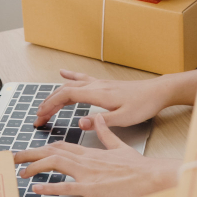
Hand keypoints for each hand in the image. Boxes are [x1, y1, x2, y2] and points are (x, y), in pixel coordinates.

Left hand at [14, 113, 179, 196]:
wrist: (151, 176)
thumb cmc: (138, 166)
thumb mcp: (119, 146)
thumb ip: (105, 134)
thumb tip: (97, 120)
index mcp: (91, 151)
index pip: (60, 146)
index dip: (42, 147)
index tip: (30, 150)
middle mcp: (85, 160)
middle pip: (52, 152)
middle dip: (30, 154)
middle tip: (13, 158)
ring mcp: (88, 173)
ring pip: (55, 164)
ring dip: (35, 167)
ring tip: (20, 172)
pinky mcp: (91, 188)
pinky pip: (66, 186)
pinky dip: (49, 186)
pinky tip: (37, 188)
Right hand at [34, 69, 172, 129]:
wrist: (158, 92)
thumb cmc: (143, 105)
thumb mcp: (123, 118)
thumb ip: (100, 121)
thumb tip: (79, 123)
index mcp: (98, 94)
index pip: (66, 96)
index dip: (50, 105)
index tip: (40, 116)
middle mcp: (96, 86)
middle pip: (65, 90)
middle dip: (49, 103)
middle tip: (38, 117)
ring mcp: (100, 84)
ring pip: (71, 85)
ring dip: (56, 94)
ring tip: (45, 104)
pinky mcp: (104, 85)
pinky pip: (81, 79)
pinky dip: (69, 77)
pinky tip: (63, 73)